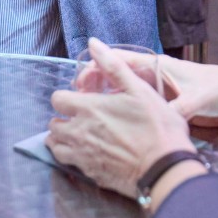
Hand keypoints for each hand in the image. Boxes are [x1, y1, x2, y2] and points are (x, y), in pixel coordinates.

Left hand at [47, 39, 195, 198]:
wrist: (164, 168)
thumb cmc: (156, 126)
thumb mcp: (139, 89)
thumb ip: (113, 66)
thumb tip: (93, 43)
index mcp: (89, 108)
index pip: (57, 99)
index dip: (66, 98)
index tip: (81, 100)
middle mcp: (79, 132)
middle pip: (53, 124)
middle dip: (63, 119)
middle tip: (82, 118)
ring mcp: (82, 156)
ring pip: (56, 146)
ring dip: (63, 139)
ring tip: (81, 136)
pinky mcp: (90, 174)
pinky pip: (69, 164)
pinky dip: (73, 157)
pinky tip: (90, 154)